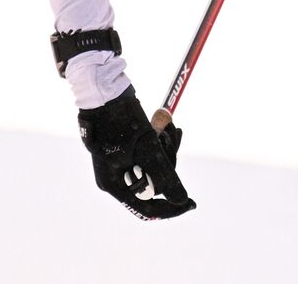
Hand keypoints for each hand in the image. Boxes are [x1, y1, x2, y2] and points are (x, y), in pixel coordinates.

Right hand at [78, 86, 195, 219]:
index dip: (171, 208)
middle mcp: (116, 177)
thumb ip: (164, 176)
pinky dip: (161, 142)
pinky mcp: (127, 148)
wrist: (104, 89)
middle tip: (173, 135)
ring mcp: (121, 163)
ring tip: (169, 127)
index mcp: (114, 184)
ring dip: (167, 148)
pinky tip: (170, 127)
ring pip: (154, 166)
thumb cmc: (121, 119)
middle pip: (153, 183)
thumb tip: (181, 201)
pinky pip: (150, 153)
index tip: (192, 203)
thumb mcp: (147, 148)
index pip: (146, 207)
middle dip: (169, 160)